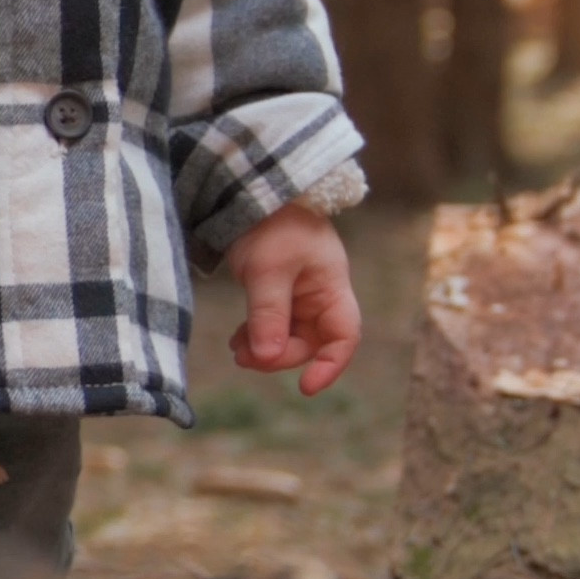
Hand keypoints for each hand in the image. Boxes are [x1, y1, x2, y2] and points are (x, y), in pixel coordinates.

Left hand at [225, 205, 361, 398]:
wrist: (252, 190)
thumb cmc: (270, 224)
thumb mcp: (267, 269)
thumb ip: (268, 315)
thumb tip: (265, 358)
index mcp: (332, 287)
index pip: (343, 337)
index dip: (330, 366)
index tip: (305, 387)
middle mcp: (321, 295)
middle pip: (311, 342)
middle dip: (280, 355)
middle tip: (244, 357)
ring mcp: (300, 294)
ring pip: (289, 337)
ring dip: (265, 348)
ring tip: (236, 350)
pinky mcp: (278, 292)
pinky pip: (273, 325)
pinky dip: (257, 336)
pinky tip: (238, 340)